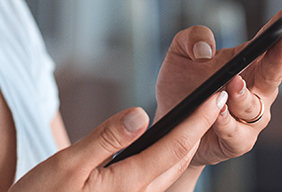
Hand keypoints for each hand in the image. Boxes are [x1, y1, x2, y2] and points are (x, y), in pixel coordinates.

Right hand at [10, 92, 226, 191]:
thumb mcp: (67, 162)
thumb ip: (106, 138)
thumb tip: (141, 114)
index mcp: (126, 184)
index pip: (173, 147)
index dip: (196, 120)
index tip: (214, 98)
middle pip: (179, 161)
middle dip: (199, 130)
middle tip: (213, 101)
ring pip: (170, 173)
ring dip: (186, 145)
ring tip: (195, 120)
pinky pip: (154, 181)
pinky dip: (167, 159)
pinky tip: (161, 147)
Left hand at [154, 0, 281, 166]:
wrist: (170, 124)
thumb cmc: (181, 85)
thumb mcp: (180, 52)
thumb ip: (192, 38)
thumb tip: (206, 50)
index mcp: (247, 62)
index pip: (270, 39)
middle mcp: (255, 88)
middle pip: (274, 71)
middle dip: (281, 56)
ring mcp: (250, 116)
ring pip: (255, 105)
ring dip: (244, 94)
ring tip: (232, 83)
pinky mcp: (237, 139)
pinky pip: (237, 132)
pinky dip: (226, 121)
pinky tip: (217, 112)